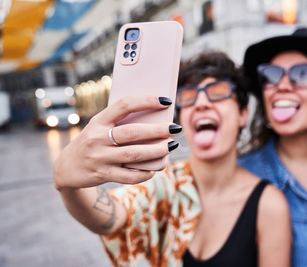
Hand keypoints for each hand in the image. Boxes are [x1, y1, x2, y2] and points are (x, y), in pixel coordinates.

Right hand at [54, 96, 179, 189]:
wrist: (66, 168)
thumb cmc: (92, 142)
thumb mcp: (99, 127)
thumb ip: (119, 122)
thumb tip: (155, 117)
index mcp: (98, 121)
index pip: (124, 105)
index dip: (146, 101)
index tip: (166, 100)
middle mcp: (97, 138)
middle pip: (132, 132)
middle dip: (157, 130)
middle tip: (175, 128)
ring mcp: (99, 157)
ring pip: (134, 154)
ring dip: (157, 151)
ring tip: (171, 146)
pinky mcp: (103, 174)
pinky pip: (129, 176)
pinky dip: (145, 172)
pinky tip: (156, 168)